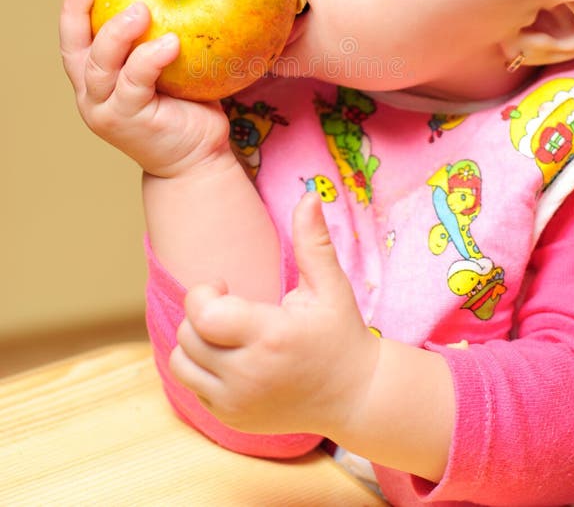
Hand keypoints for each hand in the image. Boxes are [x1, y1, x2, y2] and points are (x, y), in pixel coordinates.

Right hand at [59, 0, 230, 177]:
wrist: (198, 159)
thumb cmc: (188, 107)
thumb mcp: (170, 67)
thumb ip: (161, 36)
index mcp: (96, 78)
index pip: (75, 37)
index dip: (73, 5)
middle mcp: (93, 94)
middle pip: (75, 49)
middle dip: (79, 11)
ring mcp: (108, 110)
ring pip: (100, 66)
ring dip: (117, 34)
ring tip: (140, 10)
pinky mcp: (129, 122)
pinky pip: (136, 84)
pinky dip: (150, 60)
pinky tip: (170, 43)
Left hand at [169, 192, 379, 436]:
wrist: (354, 396)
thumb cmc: (340, 334)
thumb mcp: (331, 286)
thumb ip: (313, 241)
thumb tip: (309, 194)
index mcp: (270, 336)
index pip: (203, 314)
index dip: (204, 293)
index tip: (225, 287)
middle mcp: (248, 374)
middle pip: (188, 333)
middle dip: (201, 313)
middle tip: (230, 308)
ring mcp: (237, 402)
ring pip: (180, 361)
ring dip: (194, 341)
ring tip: (225, 333)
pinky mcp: (230, 418)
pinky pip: (190, 386)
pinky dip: (201, 368)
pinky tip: (230, 357)